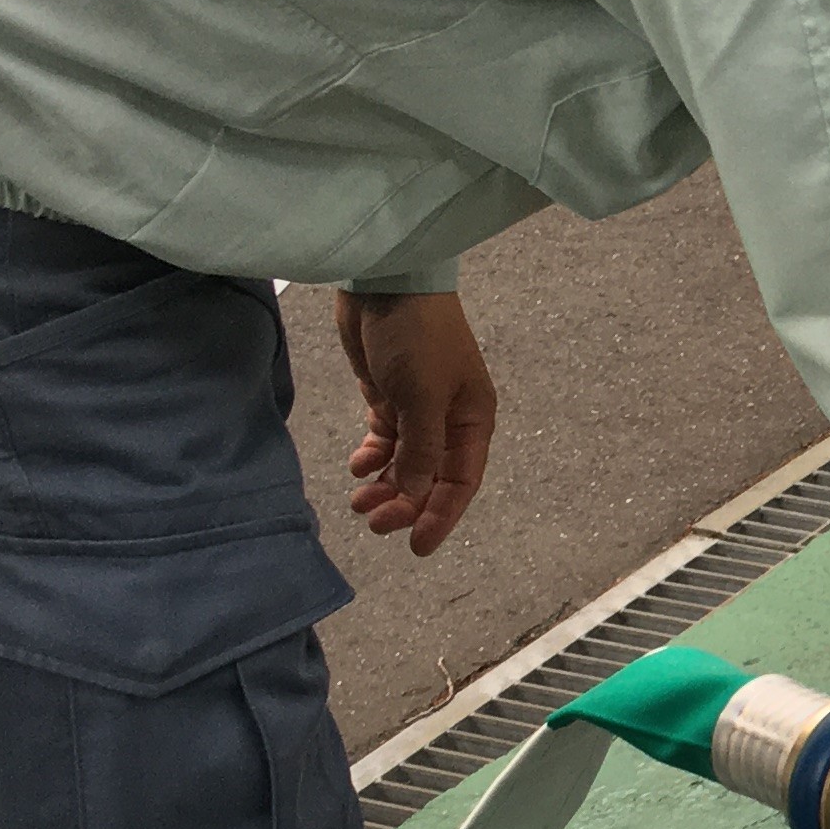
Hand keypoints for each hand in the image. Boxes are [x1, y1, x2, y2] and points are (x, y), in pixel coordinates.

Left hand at [334, 290, 497, 555]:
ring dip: (385, 485)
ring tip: (358, 501)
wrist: (386, 283)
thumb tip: (413, 494)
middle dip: (405, 503)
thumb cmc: (416, 336)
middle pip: (431, 478)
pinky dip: (372, 458)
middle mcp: (450, 420)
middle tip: (372, 521)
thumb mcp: (422, 396)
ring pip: (405, 464)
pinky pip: (385, 441)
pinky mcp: (389, 397)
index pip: (461, 481)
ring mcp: (419, 409)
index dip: (441, 515)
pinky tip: (357, 466)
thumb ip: (420, 449)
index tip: (416, 545)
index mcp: (472, 420)